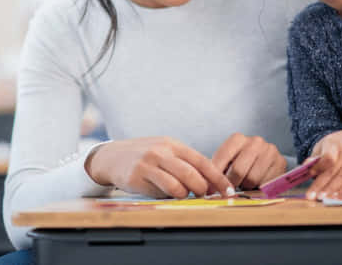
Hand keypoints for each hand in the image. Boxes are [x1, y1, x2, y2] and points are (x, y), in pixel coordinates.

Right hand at [84, 137, 232, 198]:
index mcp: (173, 144)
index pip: (202, 161)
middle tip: (206, 196)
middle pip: (192, 173)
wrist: (112, 157)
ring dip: (186, 194)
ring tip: (184, 194)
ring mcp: (149, 163)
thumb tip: (212, 182)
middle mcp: (162, 151)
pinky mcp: (138, 176)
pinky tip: (168, 194)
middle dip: (204, 188)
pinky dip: (170, 196)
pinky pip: (161, 191)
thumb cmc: (145, 157)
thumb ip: (186, 163)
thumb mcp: (166, 152)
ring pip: (178, 184)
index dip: (217, 177)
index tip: (228, 190)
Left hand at [211, 133, 286, 189]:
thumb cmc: (241, 161)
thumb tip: (209, 188)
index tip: (211, 189)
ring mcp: (269, 151)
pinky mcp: (281, 162)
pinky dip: (260, 187)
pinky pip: (266, 183)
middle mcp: (255, 141)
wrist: (266, 158)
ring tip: (245, 183)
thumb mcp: (228, 161)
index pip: (223, 157)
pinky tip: (257, 182)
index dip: (216, 175)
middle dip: (232, 183)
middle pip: (238, 170)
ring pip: (252, 179)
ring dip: (246, 186)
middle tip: (230, 189)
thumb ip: (218, 170)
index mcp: (238, 138)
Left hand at [306, 129, 341, 199]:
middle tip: (311, 195)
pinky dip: (341, 190)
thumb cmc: (338, 144)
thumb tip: (305, 166)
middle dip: (320, 184)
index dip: (319, 167)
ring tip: (320, 197)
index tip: (311, 174)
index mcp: (335, 144)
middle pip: (332, 171)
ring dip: (330, 190)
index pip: (328, 157)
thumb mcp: (325, 143)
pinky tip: (333, 196)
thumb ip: (315, 156)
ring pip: (341, 178)